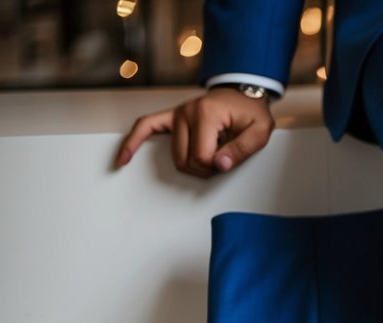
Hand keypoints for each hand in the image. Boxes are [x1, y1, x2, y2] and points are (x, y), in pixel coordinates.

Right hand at [113, 87, 275, 177]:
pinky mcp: (170, 116)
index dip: (217, 166)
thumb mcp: (259, 132)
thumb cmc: (251, 113)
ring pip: (176, 157)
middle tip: (223, 159)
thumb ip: (242, 150)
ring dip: (193, 165)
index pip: (202, 157)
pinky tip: (122, 159)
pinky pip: (145, 127)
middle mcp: (186, 112)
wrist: (244, 93)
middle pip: (186, 161)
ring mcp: (176, 113)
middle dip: (206, 169)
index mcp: (206, 114)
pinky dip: (132, 143)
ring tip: (212, 153)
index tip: (230, 159)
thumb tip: (220, 166)